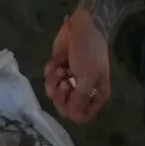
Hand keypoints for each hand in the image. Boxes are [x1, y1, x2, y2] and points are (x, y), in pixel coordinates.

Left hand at [44, 7, 110, 121]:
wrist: (82, 27)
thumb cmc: (89, 52)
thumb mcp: (86, 77)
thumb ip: (79, 100)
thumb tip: (74, 118)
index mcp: (96, 95)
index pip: (82, 116)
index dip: (72, 110)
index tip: (71, 97)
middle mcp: (83, 92)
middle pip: (65, 107)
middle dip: (60, 95)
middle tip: (64, 82)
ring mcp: (70, 82)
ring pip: (54, 94)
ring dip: (54, 81)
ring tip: (61, 69)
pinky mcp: (58, 71)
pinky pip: (49, 80)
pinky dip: (51, 70)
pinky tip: (58, 61)